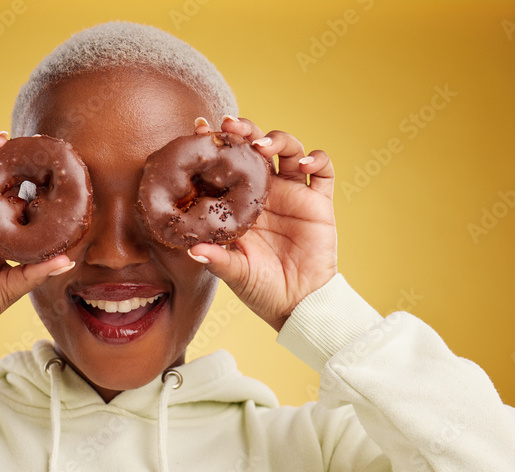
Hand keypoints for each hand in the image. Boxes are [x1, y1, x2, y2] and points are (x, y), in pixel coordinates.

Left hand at [187, 116, 337, 331]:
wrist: (297, 304)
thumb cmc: (261, 289)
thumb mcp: (235, 273)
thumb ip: (217, 259)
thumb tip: (191, 250)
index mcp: (240, 203)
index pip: (226, 166)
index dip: (216, 146)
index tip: (199, 130)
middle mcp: (266, 192)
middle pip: (256, 148)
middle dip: (245, 131)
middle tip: (229, 125)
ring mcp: (293, 194)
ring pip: (289, 150)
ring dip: (277, 139)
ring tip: (262, 144)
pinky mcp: (318, 202)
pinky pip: (323, 171)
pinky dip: (316, 159)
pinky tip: (303, 165)